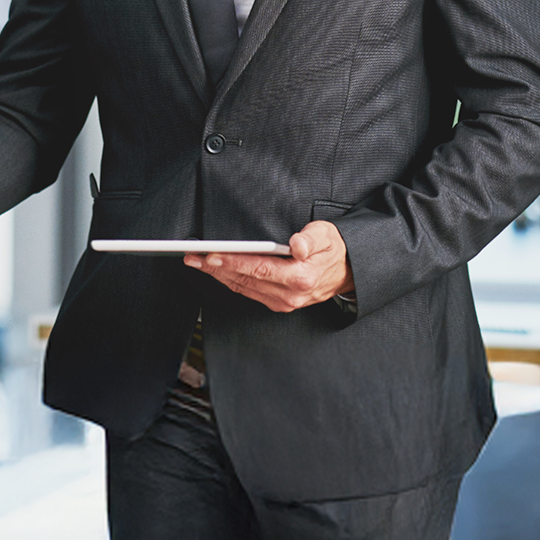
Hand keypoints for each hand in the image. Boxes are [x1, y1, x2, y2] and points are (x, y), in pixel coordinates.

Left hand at [183, 220, 353, 312]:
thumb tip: (297, 244)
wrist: (347, 271)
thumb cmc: (334, 249)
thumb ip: (311, 238)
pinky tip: (216, 271)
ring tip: (197, 262)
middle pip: (244, 280)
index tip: (212, 255)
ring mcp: (283, 302)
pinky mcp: (278, 303)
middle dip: (215, 268)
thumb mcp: (327, 235)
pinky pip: (248, 291)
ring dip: (217, 275)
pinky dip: (229, 280)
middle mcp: (290, 295)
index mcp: (300, 278)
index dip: (233, 262)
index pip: (259, 269)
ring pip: (242, 287)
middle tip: (193, 257)